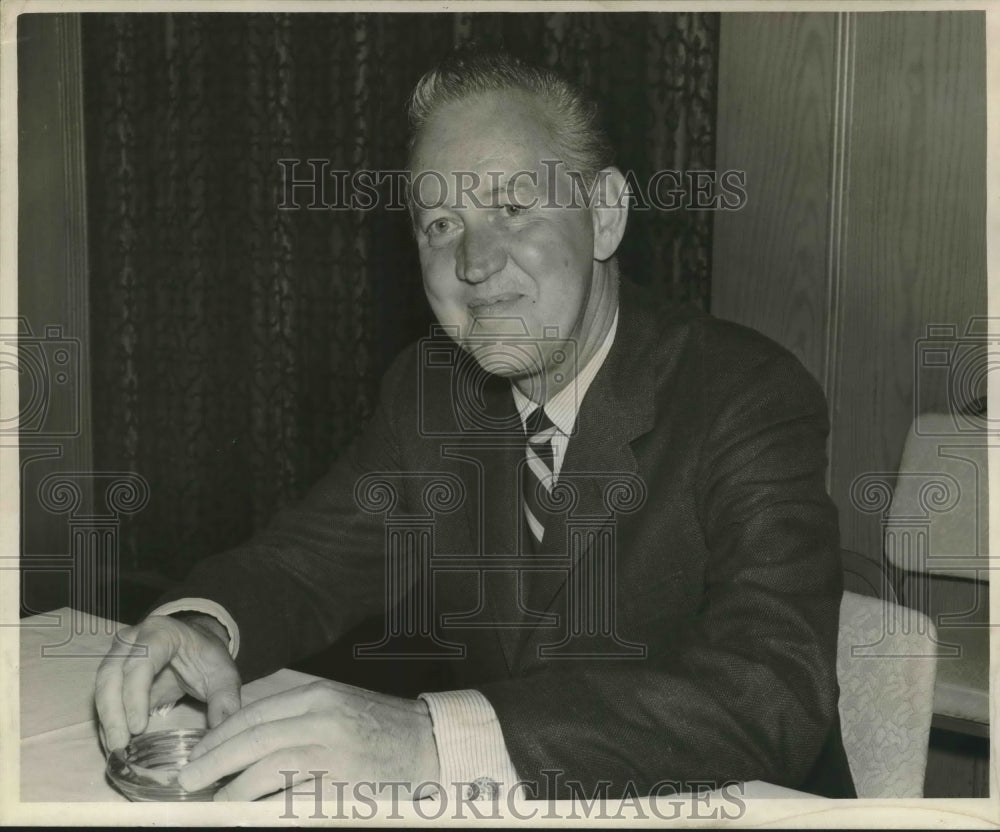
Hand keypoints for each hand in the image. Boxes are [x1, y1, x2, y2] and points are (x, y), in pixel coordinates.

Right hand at [95, 614, 241, 752]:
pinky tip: (115, 742)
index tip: (137, 728)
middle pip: (112, 673)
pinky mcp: (114, 673)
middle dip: (113, 712)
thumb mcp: (224, 676)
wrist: (197, 647)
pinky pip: (104, 697)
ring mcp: (119, 654)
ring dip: (106, 719)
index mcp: (162, 632)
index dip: (135, 694)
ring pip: (102, 685)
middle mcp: (134, 639)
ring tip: (116, 748)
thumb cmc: (209, 658)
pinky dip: (107, 720)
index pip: (142, 659)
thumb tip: (219, 733)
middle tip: (120, 745)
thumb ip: (224, 702)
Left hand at [176, 679, 439, 800]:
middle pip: (251, 739)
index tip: (199, 753)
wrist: (430, 745)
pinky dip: (267, 809)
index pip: (254, 713)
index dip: (220, 735)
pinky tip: (251, 815)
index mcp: (318, 696)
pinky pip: (292, 800)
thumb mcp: (338, 706)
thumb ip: (298, 715)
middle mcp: (321, 719)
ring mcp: (331, 753)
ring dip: (234, 791)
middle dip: (214, 761)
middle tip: (189, 779)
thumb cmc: (381, 728)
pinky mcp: (340, 785)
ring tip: (217, 803)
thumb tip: (246, 737)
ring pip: (265, 771)